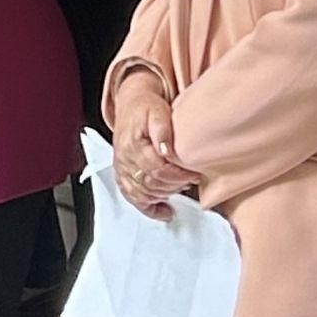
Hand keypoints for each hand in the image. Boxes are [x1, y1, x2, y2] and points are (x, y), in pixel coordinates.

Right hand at [112, 71, 193, 217]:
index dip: (178, 176)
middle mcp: (125, 160)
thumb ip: (162, 130)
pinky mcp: (123, 175)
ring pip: (142, 193)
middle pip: (151, 184)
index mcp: (133, 145)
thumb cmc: (146, 107)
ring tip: (181, 188)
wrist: (132, 104)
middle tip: (191, 179)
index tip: (194, 174)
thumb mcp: (157, 111)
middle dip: (174, 185)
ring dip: (164, 195)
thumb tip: (166, 151)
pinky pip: (133, 197)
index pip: (157, 170)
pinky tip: (165, 212)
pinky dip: (149, 208)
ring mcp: (122, 169)